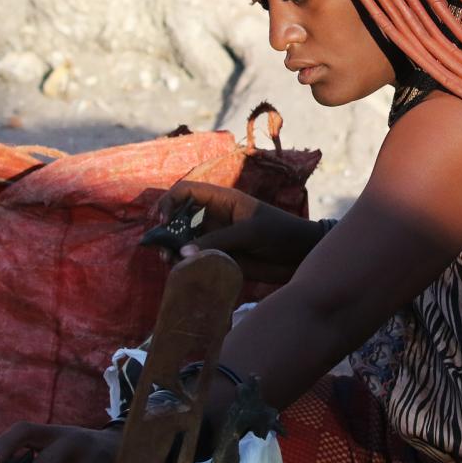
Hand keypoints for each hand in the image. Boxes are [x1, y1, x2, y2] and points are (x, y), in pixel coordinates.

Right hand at [153, 181, 324, 281]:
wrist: (301, 256)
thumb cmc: (280, 233)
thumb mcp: (249, 232)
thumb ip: (217, 241)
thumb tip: (182, 254)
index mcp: (222, 199)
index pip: (186, 191)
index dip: (169, 201)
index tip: (162, 220)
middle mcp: (214, 217)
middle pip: (178, 217)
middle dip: (165, 230)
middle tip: (160, 247)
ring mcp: (215, 238)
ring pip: (183, 240)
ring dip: (171, 249)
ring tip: (168, 262)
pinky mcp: (218, 258)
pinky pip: (194, 259)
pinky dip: (183, 264)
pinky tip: (181, 271)